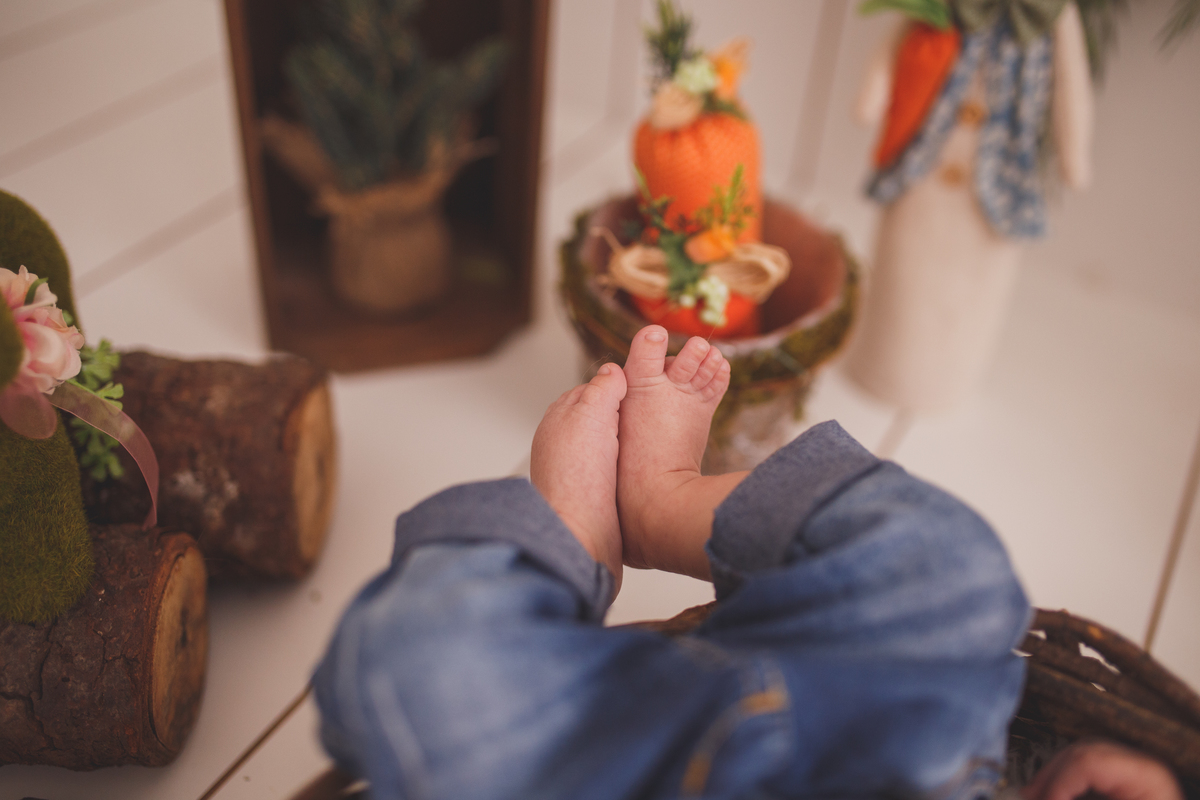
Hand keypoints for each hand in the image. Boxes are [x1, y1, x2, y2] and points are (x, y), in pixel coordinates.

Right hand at [1022, 740, 1181, 799]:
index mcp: (1147, 777)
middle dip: (1049, 778)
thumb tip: (1037, 798)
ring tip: (1034, 798)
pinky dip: (1066, 786)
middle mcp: (1141, 767)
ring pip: (1080, 760)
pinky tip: (1052, 797)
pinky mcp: (1125, 788)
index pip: (1089, 761)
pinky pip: (1088, 776)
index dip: (1058, 782)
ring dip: (1053, 780)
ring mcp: (1133, 775)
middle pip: (1081, 754)